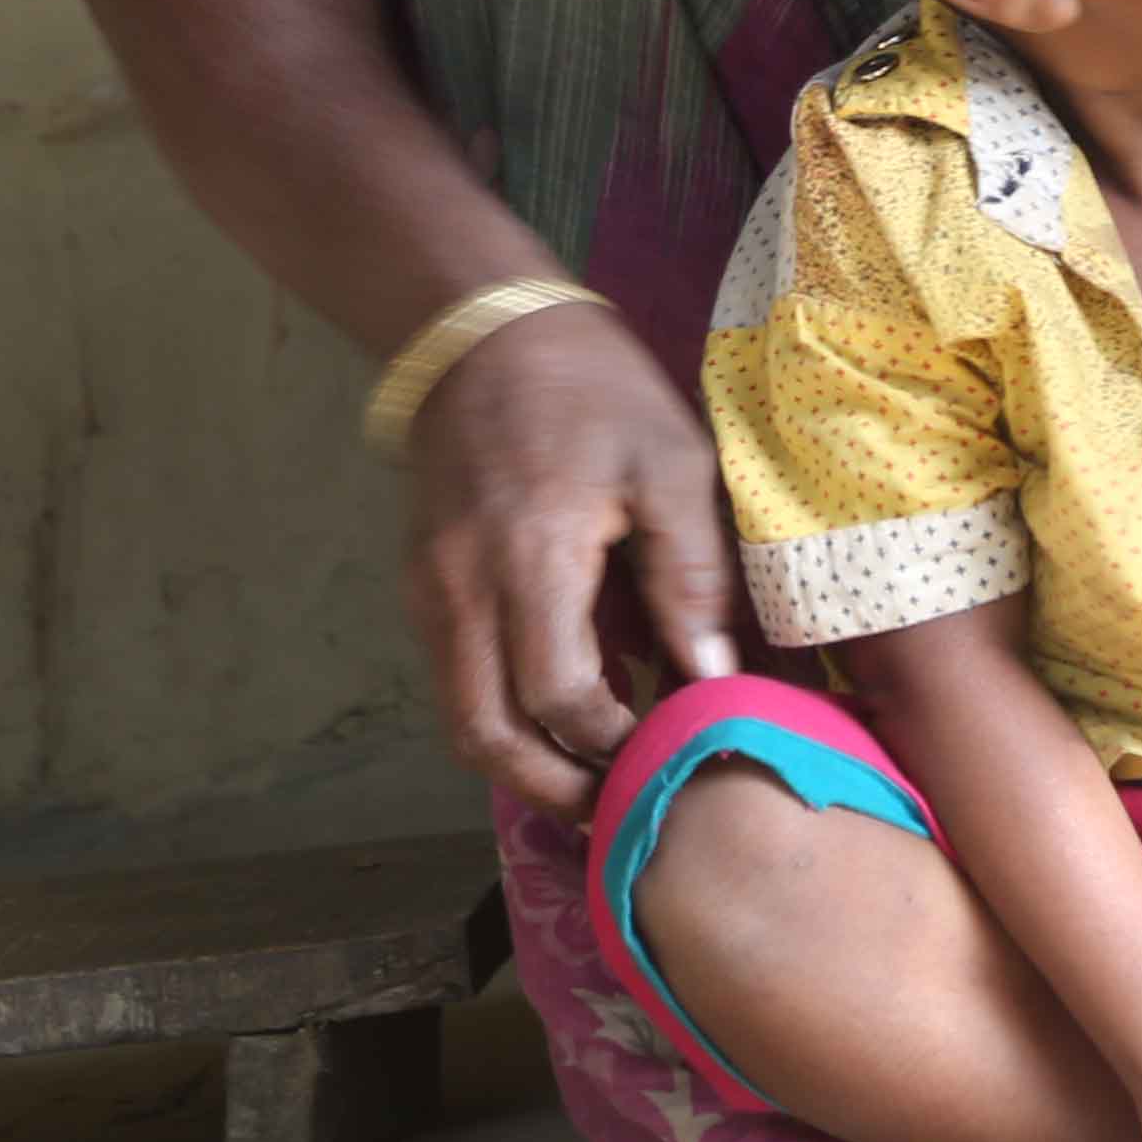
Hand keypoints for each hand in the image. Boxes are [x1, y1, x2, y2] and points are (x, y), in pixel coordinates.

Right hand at [398, 300, 740, 814]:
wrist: (485, 335)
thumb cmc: (596, 393)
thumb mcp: (672, 466)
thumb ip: (692, 575)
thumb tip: (716, 675)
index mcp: (529, 559)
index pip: (559, 697)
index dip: (614, 744)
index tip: (672, 758)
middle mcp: (461, 591)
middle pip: (486, 737)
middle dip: (553, 786)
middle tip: (622, 806)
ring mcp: (431, 594)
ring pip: (462, 718)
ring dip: (525, 760)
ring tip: (600, 774)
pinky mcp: (425, 588)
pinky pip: (458, 677)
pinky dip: (507, 712)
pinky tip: (571, 713)